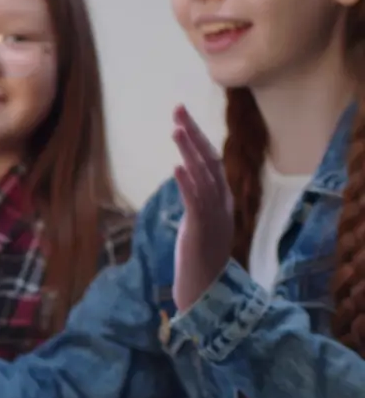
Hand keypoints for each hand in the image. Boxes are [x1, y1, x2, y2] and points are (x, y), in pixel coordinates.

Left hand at [171, 105, 233, 312]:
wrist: (206, 287)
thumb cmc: (200, 255)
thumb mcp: (199, 220)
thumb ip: (195, 199)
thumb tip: (185, 180)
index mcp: (221, 198)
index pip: (210, 159)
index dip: (197, 136)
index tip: (181, 116)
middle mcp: (220, 201)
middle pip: (208, 160)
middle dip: (193, 133)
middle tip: (177, 109)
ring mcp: (212, 214)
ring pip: (202, 176)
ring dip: (189, 152)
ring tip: (176, 130)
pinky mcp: (200, 229)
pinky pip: (194, 202)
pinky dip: (186, 184)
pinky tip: (176, 168)